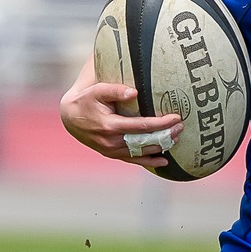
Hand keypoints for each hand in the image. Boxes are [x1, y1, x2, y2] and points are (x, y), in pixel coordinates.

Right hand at [61, 73, 182, 169]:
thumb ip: (115, 90)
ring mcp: (111, 150)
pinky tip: (163, 161)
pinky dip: (148, 161)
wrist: (70, 118)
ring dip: (160, 147)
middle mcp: (111, 142)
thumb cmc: (86, 100)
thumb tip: (134, 92)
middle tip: (181, 128)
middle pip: (145, 141)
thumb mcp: (97, 91)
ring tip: (176, 139)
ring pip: (141, 153)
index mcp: (110, 125)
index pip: (141, 126)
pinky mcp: (112, 154)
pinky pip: (133, 160)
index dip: (160, 123)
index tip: (176, 117)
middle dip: (165, 135)